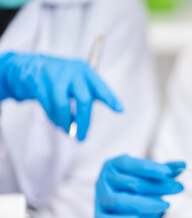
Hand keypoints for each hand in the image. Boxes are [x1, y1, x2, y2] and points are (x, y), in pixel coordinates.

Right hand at [0, 52, 122, 140]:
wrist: (33, 67)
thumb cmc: (64, 79)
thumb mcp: (79, 82)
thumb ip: (89, 98)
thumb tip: (90, 125)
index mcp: (86, 72)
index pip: (101, 87)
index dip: (110, 98)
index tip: (120, 110)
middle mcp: (73, 72)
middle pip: (84, 100)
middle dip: (84, 122)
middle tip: (82, 138)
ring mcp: (55, 76)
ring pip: (63, 105)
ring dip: (65, 122)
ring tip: (68, 131)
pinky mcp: (39, 82)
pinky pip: (48, 106)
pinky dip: (53, 118)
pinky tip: (57, 123)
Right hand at [95, 155, 184, 217]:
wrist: (121, 200)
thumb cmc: (137, 181)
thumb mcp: (151, 174)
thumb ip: (165, 169)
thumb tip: (184, 164)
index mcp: (114, 164)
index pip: (130, 164)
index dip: (149, 168)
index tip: (168, 172)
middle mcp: (104, 179)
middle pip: (131, 183)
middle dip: (157, 186)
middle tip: (178, 188)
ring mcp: (100, 197)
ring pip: (119, 201)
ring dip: (144, 204)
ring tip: (166, 204)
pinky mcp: (99, 216)